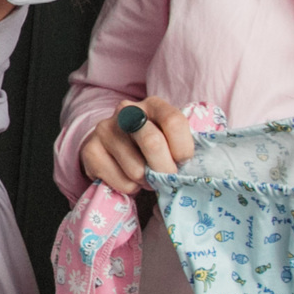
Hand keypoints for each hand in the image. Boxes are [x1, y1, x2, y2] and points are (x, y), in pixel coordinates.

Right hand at [77, 96, 196, 192]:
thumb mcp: (170, 138)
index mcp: (153, 105)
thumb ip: (184, 144)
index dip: (183, 148)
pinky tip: (129, 179)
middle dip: (165, 169)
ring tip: (146, 177)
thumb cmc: (151, 146)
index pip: (173, 121)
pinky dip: (130, 188)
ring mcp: (105, 129)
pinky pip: (120, 181)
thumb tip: (202, 167)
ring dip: (147, 182)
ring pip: (136, 169)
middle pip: (152, 143)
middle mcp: (126, 111)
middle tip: (167, 178)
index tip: (183, 162)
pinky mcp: (90, 150)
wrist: (113, 146)